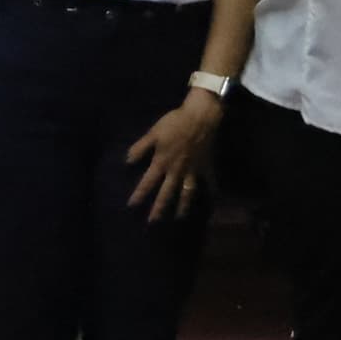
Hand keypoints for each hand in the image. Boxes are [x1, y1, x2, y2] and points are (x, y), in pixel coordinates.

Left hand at [121, 87, 221, 220]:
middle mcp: (176, 171)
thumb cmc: (174, 123)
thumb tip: (127, 161)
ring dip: (183, 206)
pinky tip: (213, 199)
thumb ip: (140, 148)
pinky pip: (209, 181)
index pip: (147, 182)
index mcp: (162, 162)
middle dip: (159, 208)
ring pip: (187, 192)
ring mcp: (192, 170)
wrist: (199, 117)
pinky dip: (212, 190)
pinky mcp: (205, 166)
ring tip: (180, 217)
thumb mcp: (153, 133)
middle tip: (153, 221)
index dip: (139, 195)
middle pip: (166, 193)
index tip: (132, 206)